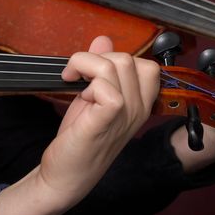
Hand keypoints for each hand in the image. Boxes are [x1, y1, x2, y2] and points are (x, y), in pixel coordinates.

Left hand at [43, 35, 160, 205]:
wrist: (66, 175)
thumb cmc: (79, 138)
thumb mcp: (91, 97)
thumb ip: (100, 69)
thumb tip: (103, 40)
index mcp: (139, 104)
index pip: (148, 66)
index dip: (116, 60)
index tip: (91, 72)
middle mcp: (138, 109)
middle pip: (130, 60)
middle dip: (96, 59)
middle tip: (77, 76)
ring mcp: (124, 116)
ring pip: (117, 66)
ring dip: (86, 66)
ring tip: (73, 82)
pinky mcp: (105, 122)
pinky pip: (107, 89)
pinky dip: (88, 83)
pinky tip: (76, 92)